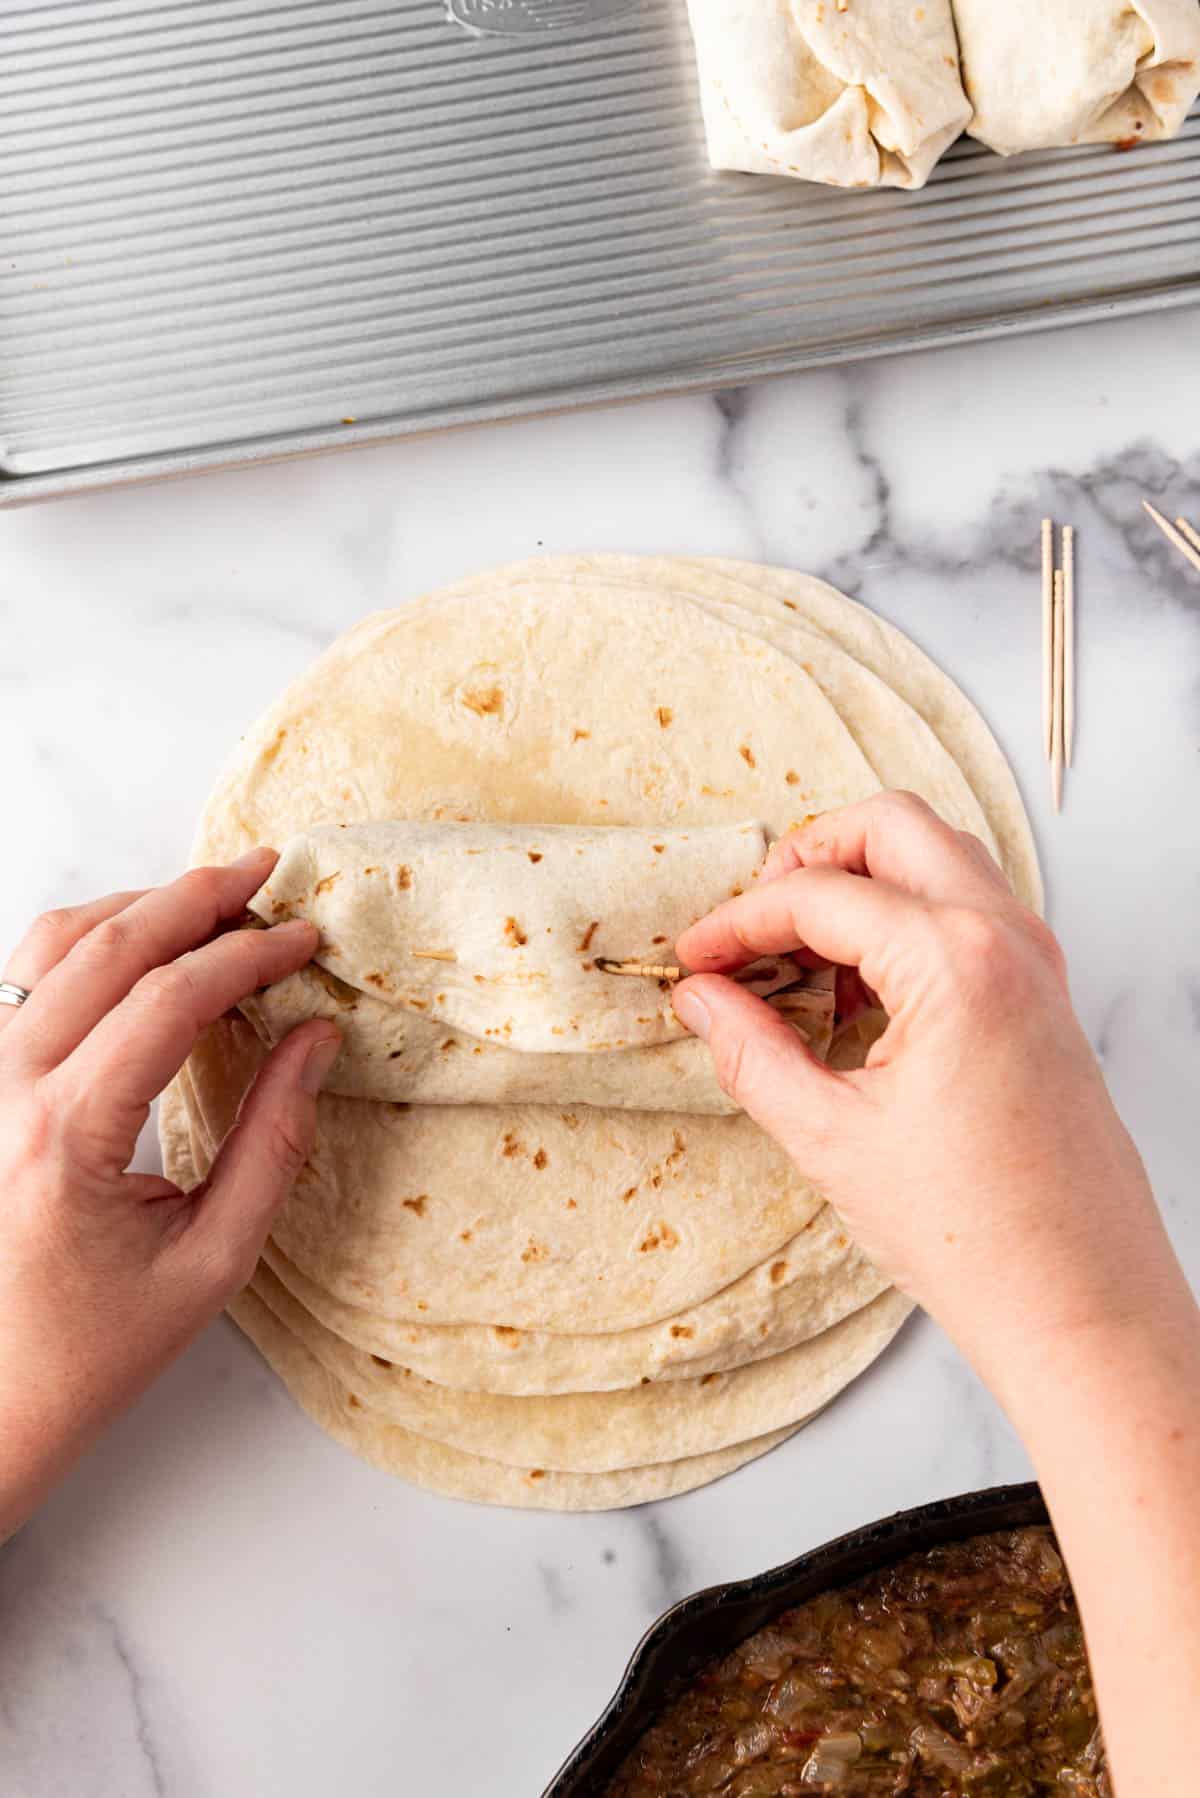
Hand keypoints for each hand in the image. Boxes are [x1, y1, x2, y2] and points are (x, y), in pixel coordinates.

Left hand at [0, 851, 337, 1541]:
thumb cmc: (94, 1350)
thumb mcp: (211, 1260)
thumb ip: (273, 1142)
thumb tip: (315, 1039)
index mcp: (65, 1134)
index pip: (169, 999)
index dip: (249, 955)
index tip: (309, 940)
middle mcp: (4, 1089)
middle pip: (107, 945)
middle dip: (195, 896)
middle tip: (266, 874)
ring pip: (53, 943)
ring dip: (138, 906)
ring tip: (213, 898)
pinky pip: (23, 977)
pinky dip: (90, 940)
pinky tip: (142, 944)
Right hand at [673, 793, 1174, 1381]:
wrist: (1081, 1306)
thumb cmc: (977, 1236)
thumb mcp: (832, 1139)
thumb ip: (753, 1052)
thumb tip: (701, 999)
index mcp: (955, 962)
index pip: (820, 895)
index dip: (739, 922)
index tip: (693, 958)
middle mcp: (1007, 938)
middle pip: (890, 826)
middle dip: (808, 858)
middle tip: (752, 926)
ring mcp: (1036, 962)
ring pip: (936, 857)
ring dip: (860, 884)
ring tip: (797, 963)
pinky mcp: (1045, 994)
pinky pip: (967, 912)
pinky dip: (903, 921)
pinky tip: (855, 996)